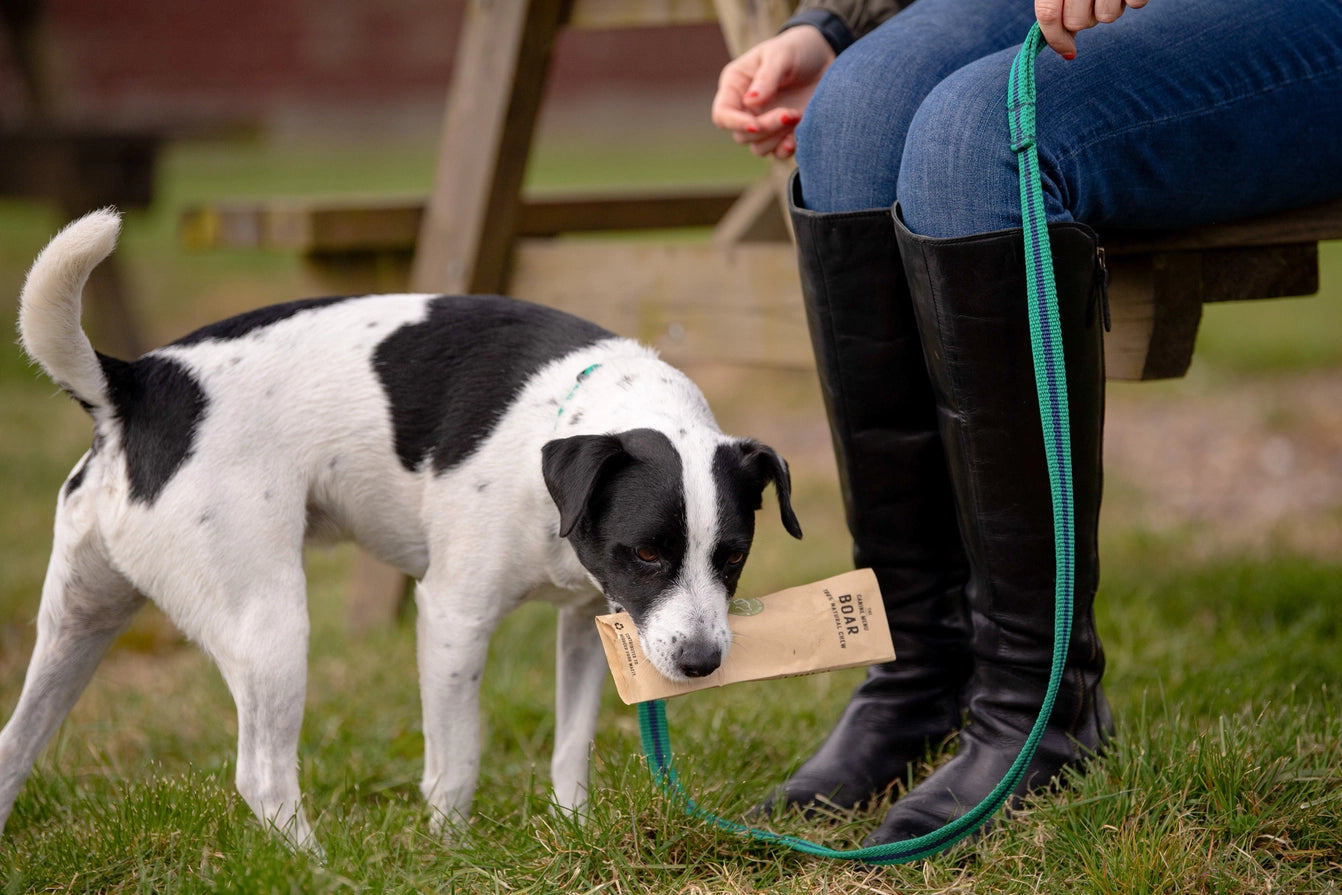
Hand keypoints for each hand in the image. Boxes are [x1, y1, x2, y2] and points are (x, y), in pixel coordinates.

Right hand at [711, 25, 835, 158]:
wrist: (824, 56)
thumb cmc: (797, 49)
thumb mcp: (781, 54)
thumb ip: (766, 78)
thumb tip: (750, 102)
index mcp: (735, 86)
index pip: (722, 115)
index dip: (735, 123)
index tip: (756, 124)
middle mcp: (745, 108)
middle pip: (742, 135)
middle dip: (766, 128)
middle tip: (791, 112)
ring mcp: (763, 123)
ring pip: (758, 148)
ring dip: (778, 138)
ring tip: (798, 115)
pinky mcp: (783, 133)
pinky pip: (778, 153)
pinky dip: (788, 148)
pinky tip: (799, 133)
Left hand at [1036, 0, 1147, 58]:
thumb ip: (1058, 8)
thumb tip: (1065, 45)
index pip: (1048, 15)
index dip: (1055, 38)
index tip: (1067, 53)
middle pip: (1077, 22)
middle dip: (1084, 21)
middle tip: (1091, 3)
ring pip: (1106, 17)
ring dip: (1108, 9)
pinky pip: (1135, 4)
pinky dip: (1132, 0)